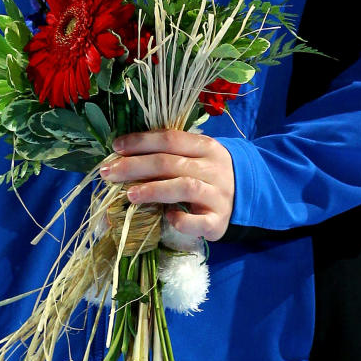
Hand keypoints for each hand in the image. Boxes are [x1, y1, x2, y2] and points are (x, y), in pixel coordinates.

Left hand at [99, 126, 234, 240]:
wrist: (250, 193)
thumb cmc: (210, 173)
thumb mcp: (197, 156)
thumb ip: (170, 153)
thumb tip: (125, 154)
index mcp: (205, 147)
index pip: (170, 138)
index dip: (141, 141)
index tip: (116, 147)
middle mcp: (212, 168)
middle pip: (170, 162)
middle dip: (135, 166)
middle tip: (109, 173)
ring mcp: (217, 195)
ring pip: (183, 187)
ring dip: (153, 189)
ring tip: (129, 195)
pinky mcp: (219, 221)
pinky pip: (199, 221)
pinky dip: (181, 219)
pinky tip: (167, 217)